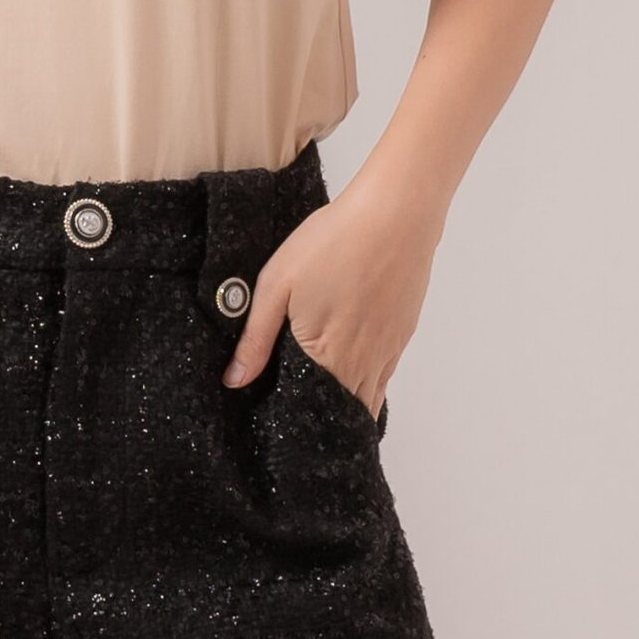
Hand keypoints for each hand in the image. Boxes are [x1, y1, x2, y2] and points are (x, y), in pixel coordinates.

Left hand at [220, 174, 443, 421]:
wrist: (394, 214)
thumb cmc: (332, 243)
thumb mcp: (277, 284)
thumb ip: (256, 339)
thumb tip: (235, 381)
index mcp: (328, 358)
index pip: (311, 413)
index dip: (293, 423)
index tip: (275, 423)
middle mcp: (364, 364)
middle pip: (342, 413)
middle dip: (319, 420)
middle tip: (293, 417)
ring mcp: (388, 351)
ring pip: (367, 400)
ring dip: (345, 407)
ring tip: (319, 404)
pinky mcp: (403, 335)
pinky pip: (384, 379)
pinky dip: (366, 386)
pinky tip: (348, 375)